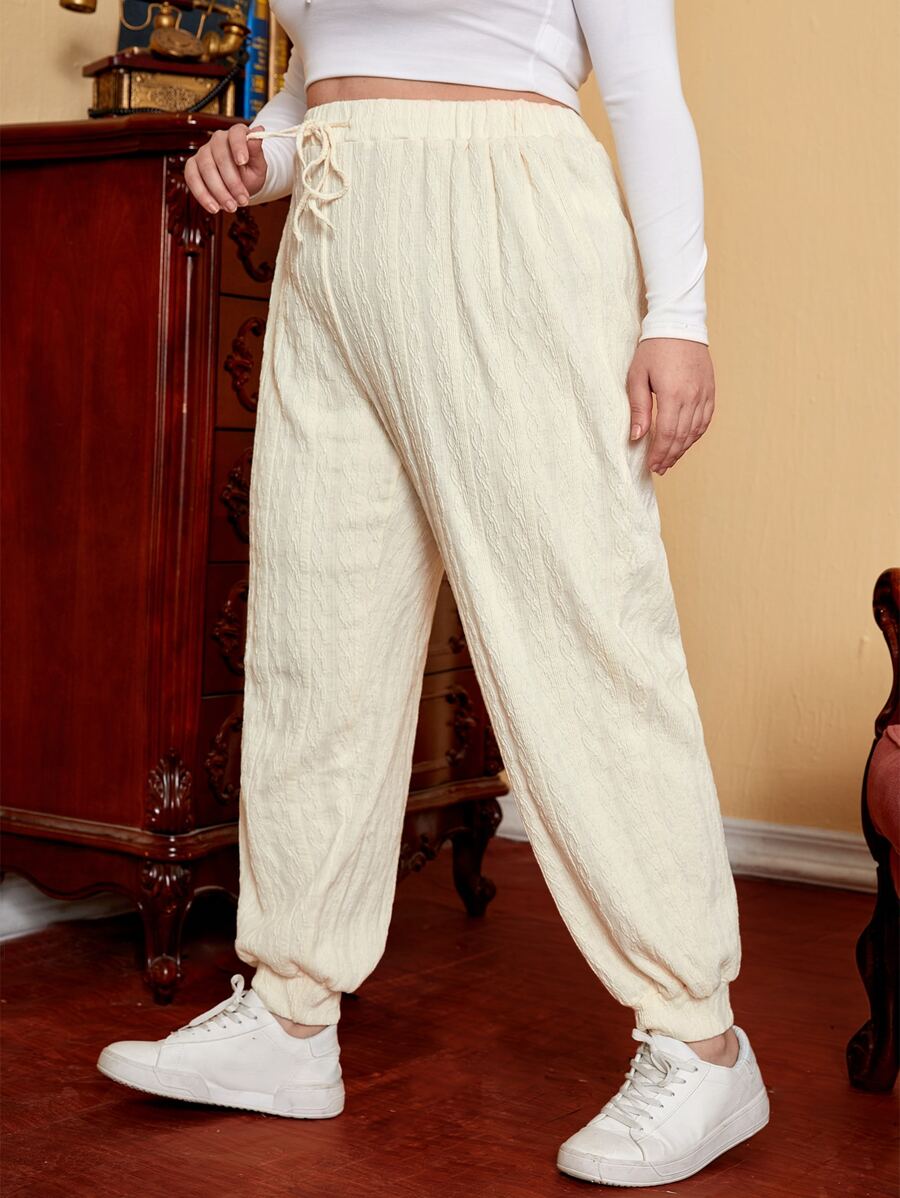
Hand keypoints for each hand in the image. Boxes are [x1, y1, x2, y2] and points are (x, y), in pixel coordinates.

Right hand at [184, 123, 267, 213]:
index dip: (238, 146)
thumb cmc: (250, 173)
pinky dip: (202, 194)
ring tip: (231, 207)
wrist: (242, 185)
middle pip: (220, 157)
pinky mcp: (192, 166)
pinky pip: (192, 178)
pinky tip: (214, 208)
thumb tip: (259, 131)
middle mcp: (218, 140)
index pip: (236, 133)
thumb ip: (257, 152)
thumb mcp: (259, 166)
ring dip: (218, 191)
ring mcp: (203, 152)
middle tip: (243, 201)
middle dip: (232, 182)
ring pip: (206, 169)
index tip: (242, 162)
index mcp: (236, 135)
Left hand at [626, 338, 715, 474]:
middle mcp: (692, 396)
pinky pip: (705, 420)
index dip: (659, 453)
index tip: (651, 465)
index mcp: (673, 394)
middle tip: (659, 468)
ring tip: (670, 460)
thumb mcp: (637, 376)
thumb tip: (637, 437)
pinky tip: (686, 442)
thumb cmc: (653, 349)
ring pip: (696, 431)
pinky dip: (696, 435)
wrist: (679, 324)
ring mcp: (704, 394)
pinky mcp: (710, 390)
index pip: (666, 434)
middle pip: (682, 436)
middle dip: (670, 455)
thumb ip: (638, 408)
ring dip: (683, 449)